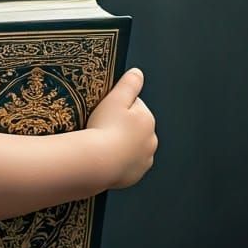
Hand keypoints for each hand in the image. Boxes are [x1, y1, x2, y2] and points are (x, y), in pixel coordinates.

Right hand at [86, 68, 157, 188]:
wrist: (97, 162)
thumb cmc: (104, 129)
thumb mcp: (115, 99)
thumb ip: (129, 84)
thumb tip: (138, 73)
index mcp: (147, 120)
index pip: (134, 107)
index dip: (118, 108)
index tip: (106, 113)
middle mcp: (150, 140)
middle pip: (133, 128)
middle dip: (120, 127)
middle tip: (101, 128)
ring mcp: (144, 159)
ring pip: (131, 147)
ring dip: (120, 144)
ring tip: (102, 144)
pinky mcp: (135, 175)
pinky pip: (126, 164)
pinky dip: (118, 161)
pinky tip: (106, 158)